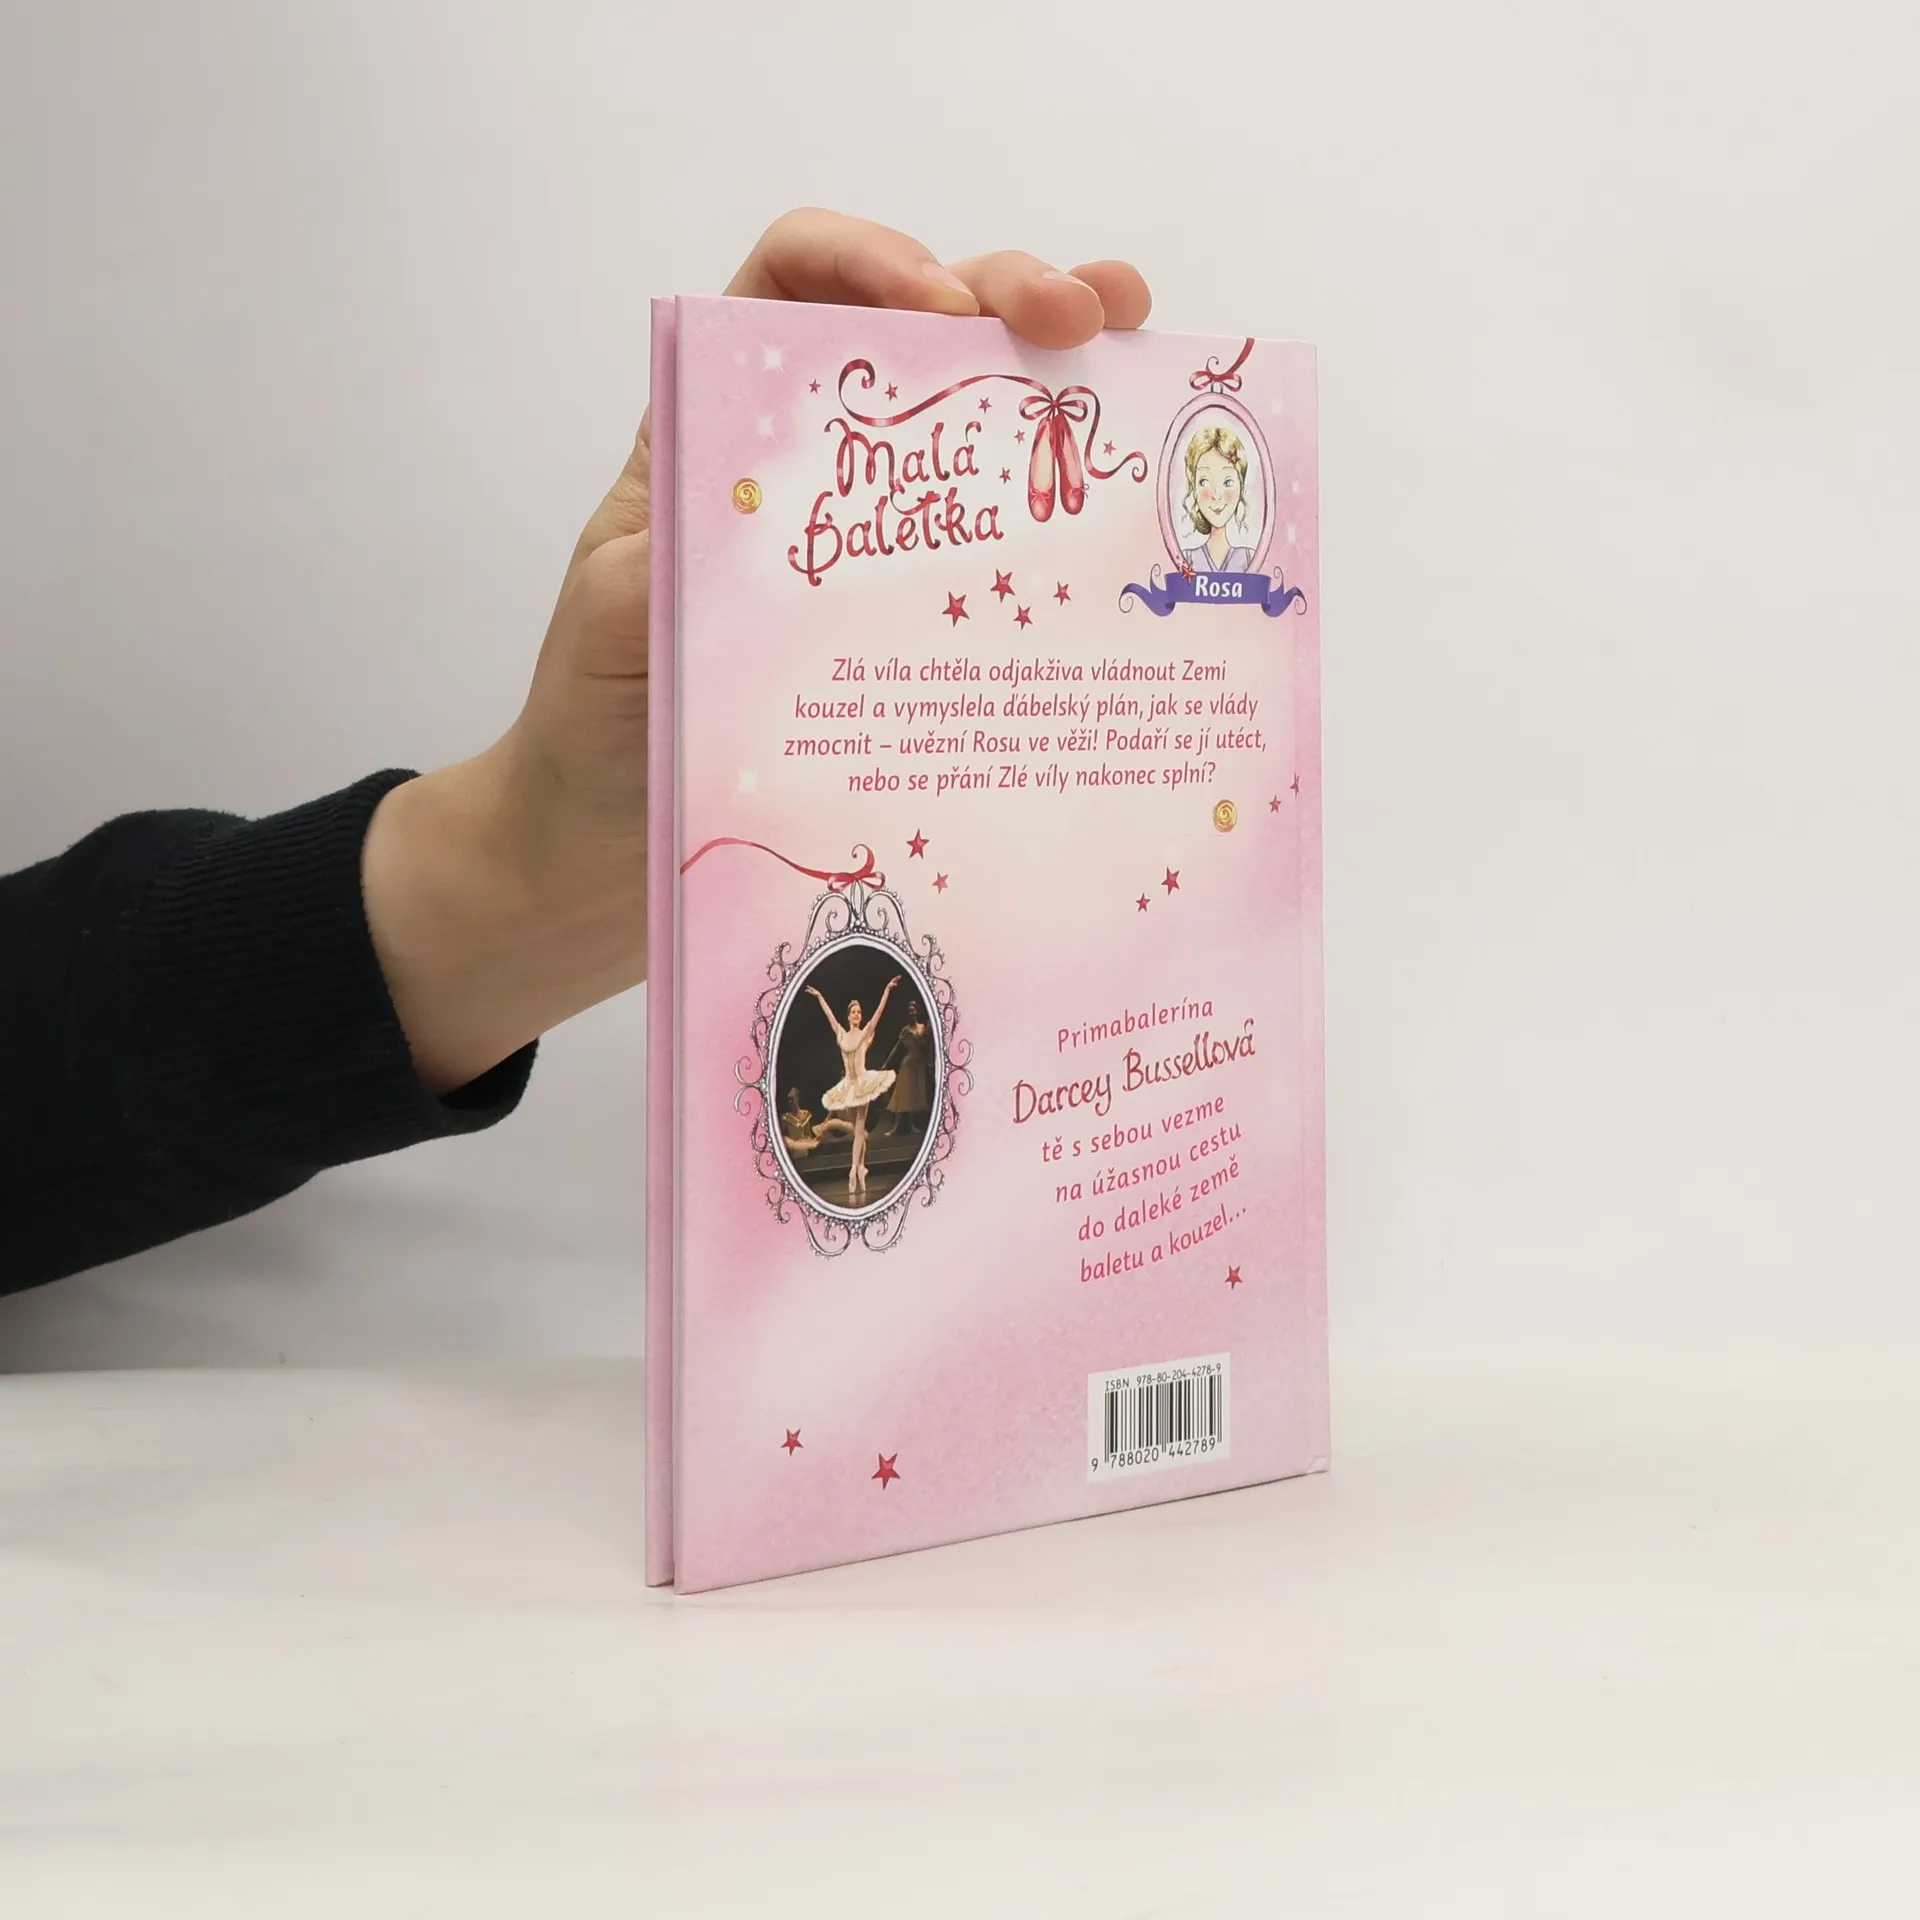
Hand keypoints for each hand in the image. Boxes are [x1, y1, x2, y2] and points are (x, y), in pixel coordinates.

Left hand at [361, 210, 1150, 1091]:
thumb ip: (662, 561)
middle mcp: (812, 475)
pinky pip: (1000, 559)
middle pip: (919, 336)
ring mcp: (875, 554)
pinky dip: (1066, 524)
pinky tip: (1124, 521)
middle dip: (1009, 296)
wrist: (607, 858)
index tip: (939, 305)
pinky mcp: (917, 633)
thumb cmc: (592, 730)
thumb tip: (753, 522)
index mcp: (722, 433)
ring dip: (1065, 379)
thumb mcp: (614, 626)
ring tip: (1137, 355)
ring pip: (979, 433)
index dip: (868, 259)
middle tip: (1088, 315)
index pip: (792, 284)